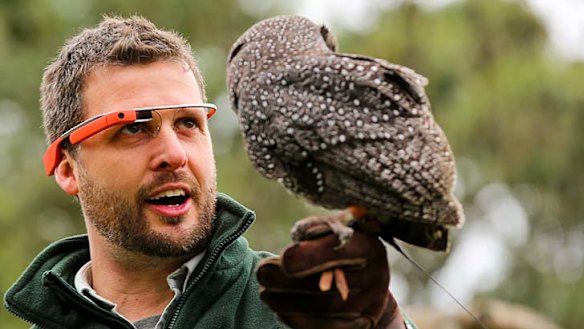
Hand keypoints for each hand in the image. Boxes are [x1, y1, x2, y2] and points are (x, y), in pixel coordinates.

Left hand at [257, 220, 404, 327]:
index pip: (340, 252)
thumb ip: (314, 229)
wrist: (368, 278)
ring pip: (325, 311)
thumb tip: (295, 242)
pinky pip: (325, 327)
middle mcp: (375, 279)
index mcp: (370, 247)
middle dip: (289, 283)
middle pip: (329, 289)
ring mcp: (370, 306)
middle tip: (262, 274)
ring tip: (265, 294)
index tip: (283, 257)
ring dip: (288, 304)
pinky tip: (280, 309)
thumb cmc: (340, 245)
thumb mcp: (332, 228)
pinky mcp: (360, 325)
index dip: (311, 257)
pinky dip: (298, 320)